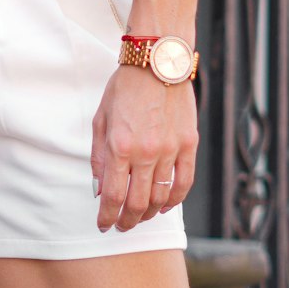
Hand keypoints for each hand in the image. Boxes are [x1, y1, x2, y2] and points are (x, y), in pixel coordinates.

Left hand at [91, 64, 198, 232]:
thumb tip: (100, 190)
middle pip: (137, 203)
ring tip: (140, 217)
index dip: (107, 216)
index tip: (104, 225)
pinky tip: (164, 206)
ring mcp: (170, 149)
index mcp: (120, 145)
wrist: (157, 61)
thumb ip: (99, 157)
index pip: (113, 196)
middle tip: (121, 226)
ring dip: (148, 213)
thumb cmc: (125, 87)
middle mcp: (146, 152)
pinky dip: (174, 200)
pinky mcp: (189, 144)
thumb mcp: (101, 119)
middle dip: (127, 221)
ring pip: (161, 197)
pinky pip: (184, 182)